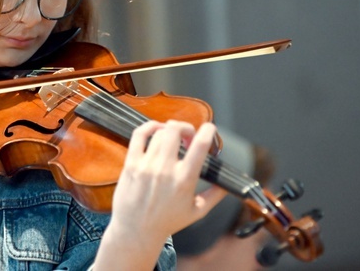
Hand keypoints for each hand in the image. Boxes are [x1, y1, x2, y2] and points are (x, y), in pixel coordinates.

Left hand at [94, 120, 224, 269]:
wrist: (136, 231)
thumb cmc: (166, 222)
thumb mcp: (197, 211)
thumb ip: (215, 195)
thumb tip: (227, 183)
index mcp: (184, 179)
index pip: (199, 145)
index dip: (208, 131)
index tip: (209, 129)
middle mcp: (165, 169)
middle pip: (176, 130)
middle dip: (186, 128)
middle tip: (188, 137)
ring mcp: (146, 165)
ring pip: (159, 132)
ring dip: (169, 130)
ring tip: (173, 139)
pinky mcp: (131, 164)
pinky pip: (138, 135)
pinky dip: (149, 127)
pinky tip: (155, 130)